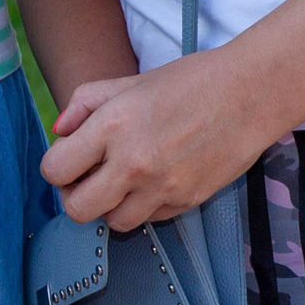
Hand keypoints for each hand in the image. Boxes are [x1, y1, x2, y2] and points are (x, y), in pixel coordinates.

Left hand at [39, 51, 284, 231]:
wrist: (249, 95)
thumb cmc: (189, 82)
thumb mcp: (129, 82)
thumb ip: (84, 104)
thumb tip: (59, 131)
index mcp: (112, 126)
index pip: (55, 169)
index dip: (56, 167)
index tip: (69, 160)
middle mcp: (133, 164)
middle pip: (77, 209)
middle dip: (75, 195)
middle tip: (87, 177)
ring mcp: (162, 188)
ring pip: (113, 222)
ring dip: (110, 205)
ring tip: (121, 180)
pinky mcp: (187, 203)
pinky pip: (149, 220)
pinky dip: (143, 207)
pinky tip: (152, 181)